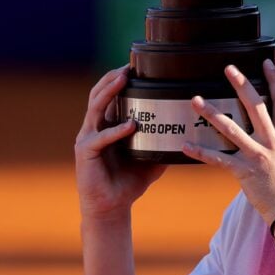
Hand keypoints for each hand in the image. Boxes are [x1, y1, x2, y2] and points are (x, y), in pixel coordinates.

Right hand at [74, 65, 166, 220]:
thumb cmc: (129, 183)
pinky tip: (130, 125)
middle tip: (128, 66)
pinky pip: (101, 138)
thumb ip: (164, 145)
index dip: (118, 80)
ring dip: (109, 92)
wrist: (112, 207)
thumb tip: (189, 135)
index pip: (109, 96)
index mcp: (107, 126)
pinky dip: (116, 130)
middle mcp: (94, 128)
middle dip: (112, 78)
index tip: (134, 66)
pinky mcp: (85, 153)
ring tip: (123, 80)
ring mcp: (88, 139)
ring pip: (95, 108)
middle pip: (98, 94)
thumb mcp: (152, 159)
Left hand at [182, 59, 274, 224]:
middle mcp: (272, 142)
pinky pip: (217, 159)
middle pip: (255, 106)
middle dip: (241, 84)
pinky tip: (185, 145)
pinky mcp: (244, 171)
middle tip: (228, 68)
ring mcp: (257, 155)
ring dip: (211, 112)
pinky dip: (200, 152)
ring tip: (195, 100)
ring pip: (230, 128)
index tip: (267, 63)